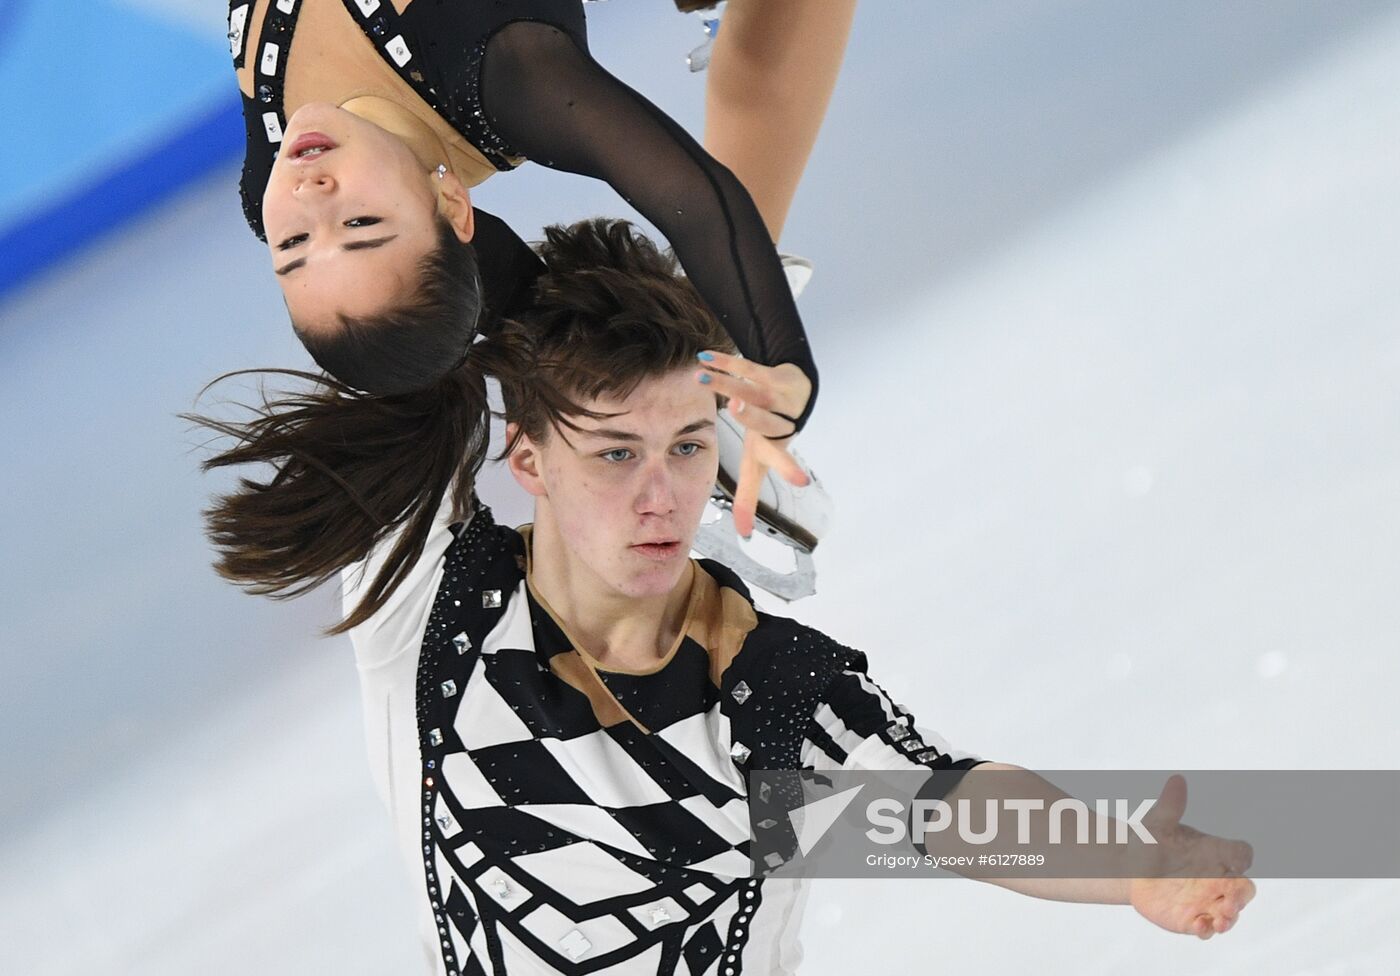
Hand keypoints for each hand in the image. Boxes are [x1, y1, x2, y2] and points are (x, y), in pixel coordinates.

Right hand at [695, 350, 811, 537]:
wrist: (794, 388)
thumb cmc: (769, 434)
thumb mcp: (757, 464)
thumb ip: (748, 498)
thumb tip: (743, 536)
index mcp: (773, 446)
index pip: (779, 461)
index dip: (787, 470)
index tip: (803, 481)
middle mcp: (778, 421)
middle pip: (768, 420)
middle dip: (754, 415)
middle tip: (738, 408)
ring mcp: (775, 397)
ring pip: (753, 389)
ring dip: (728, 383)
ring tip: (703, 378)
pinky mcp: (770, 374)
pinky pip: (745, 367)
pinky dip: (723, 362)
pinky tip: (703, 359)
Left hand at [1129, 775, 1255, 938]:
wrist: (1127, 868)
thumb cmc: (1150, 842)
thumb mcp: (1157, 823)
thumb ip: (1170, 806)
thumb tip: (1177, 779)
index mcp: (1215, 853)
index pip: (1241, 854)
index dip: (1241, 858)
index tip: (1233, 862)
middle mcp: (1218, 880)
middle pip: (1244, 890)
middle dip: (1241, 897)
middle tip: (1230, 902)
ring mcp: (1207, 901)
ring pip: (1229, 913)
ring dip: (1228, 918)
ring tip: (1218, 921)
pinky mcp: (1192, 918)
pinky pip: (1206, 927)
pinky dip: (1207, 929)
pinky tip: (1200, 927)